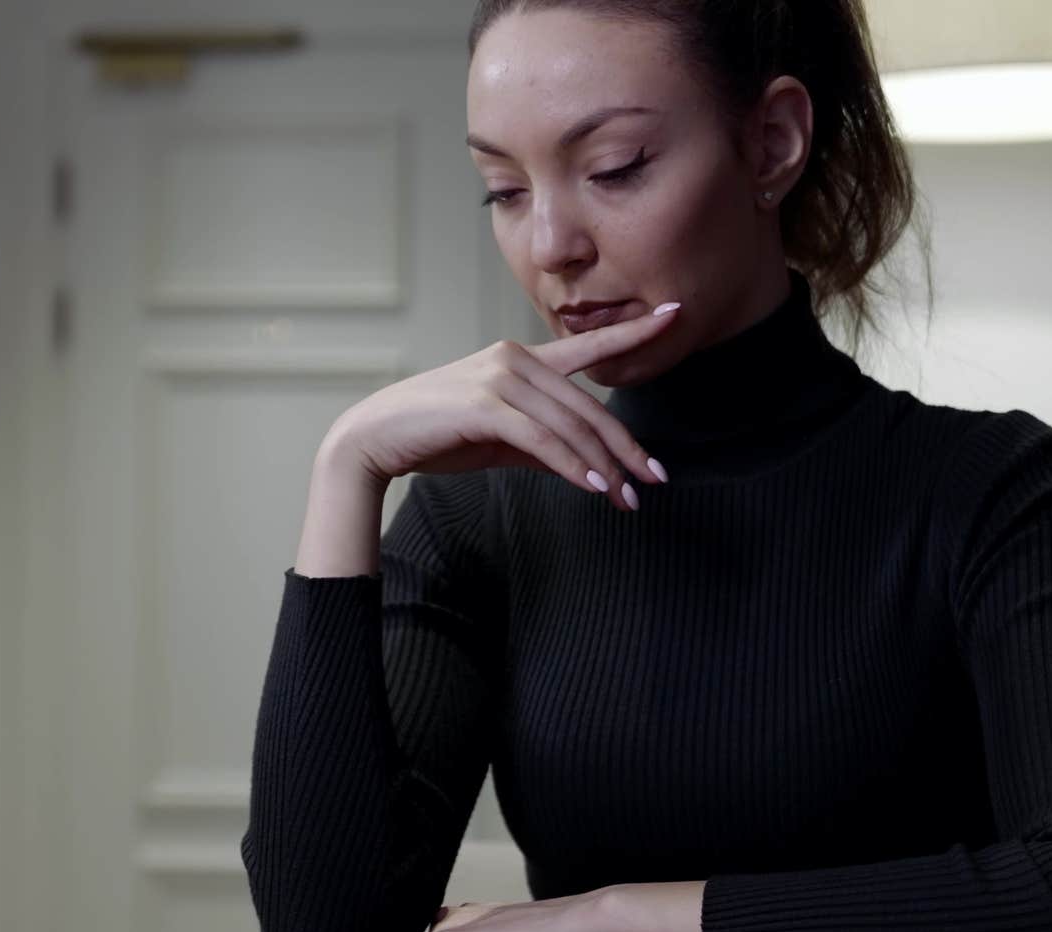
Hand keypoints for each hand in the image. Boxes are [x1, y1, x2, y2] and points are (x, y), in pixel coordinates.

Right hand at [319, 304, 680, 510]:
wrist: (375, 439)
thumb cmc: (434, 436)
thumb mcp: (497, 440)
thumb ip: (541, 444)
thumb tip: (583, 466)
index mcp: (520, 358)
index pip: (589, 345)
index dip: (635, 329)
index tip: (676, 314)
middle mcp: (514, 357)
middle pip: (588, 405)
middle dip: (625, 448)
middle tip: (653, 481)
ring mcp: (499, 378)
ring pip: (570, 424)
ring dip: (603, 466)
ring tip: (626, 498)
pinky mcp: (484, 405)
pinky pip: (542, 439)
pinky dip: (571, 465)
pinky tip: (592, 487)